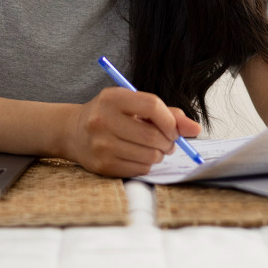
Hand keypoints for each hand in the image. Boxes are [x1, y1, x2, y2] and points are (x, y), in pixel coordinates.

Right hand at [63, 87, 200, 177]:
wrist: (73, 131)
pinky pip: (140, 169)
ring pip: (150, 155)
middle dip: (168, 142)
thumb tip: (195, 129)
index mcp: (112, 98)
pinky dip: (146, 164)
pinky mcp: (102, 165)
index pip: (152, 106)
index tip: (174, 129)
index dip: (170, 120)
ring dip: (158, 154)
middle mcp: (103, 120)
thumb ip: (165, 113)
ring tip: (151, 148)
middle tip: (166, 141)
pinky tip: (138, 155)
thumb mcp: (132, 104)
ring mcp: (101, 144)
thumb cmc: (110, 115)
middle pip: (153, 136)